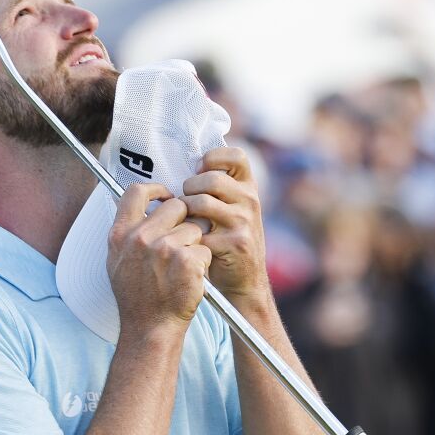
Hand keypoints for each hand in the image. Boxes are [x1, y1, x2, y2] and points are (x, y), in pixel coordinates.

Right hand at [108, 183, 212, 337]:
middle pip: (176, 206)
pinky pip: (205, 249)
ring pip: (194, 228)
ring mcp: (163, 248)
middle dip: (184, 220)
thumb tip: (140, 207)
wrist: (150, 328)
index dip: (156, 189)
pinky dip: (203, 264)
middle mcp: (139, 238)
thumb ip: (127, 233)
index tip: (167, 197)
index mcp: (120, 235)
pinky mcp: (186, 260)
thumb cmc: (137, 297)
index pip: (136, 191)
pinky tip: (190, 279)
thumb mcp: (117, 262)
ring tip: (182, 268)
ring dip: (194, 246)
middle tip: (182, 243)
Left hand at [180, 147, 270, 303]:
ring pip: (202, 202)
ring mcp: (244, 221)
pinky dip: (188, 236)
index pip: (236, 155)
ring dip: (185, 212)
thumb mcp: (231, 207)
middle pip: (211, 178)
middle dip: (189, 188)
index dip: (213, 158)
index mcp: (248, 187)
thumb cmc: (228, 238)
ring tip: (185, 221)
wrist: (245, 279)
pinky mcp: (234, 243)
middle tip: (186, 203)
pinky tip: (190, 241)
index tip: (199, 171)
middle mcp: (250, 200)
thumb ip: (217, 187)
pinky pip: (199, 230)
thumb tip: (188, 165)